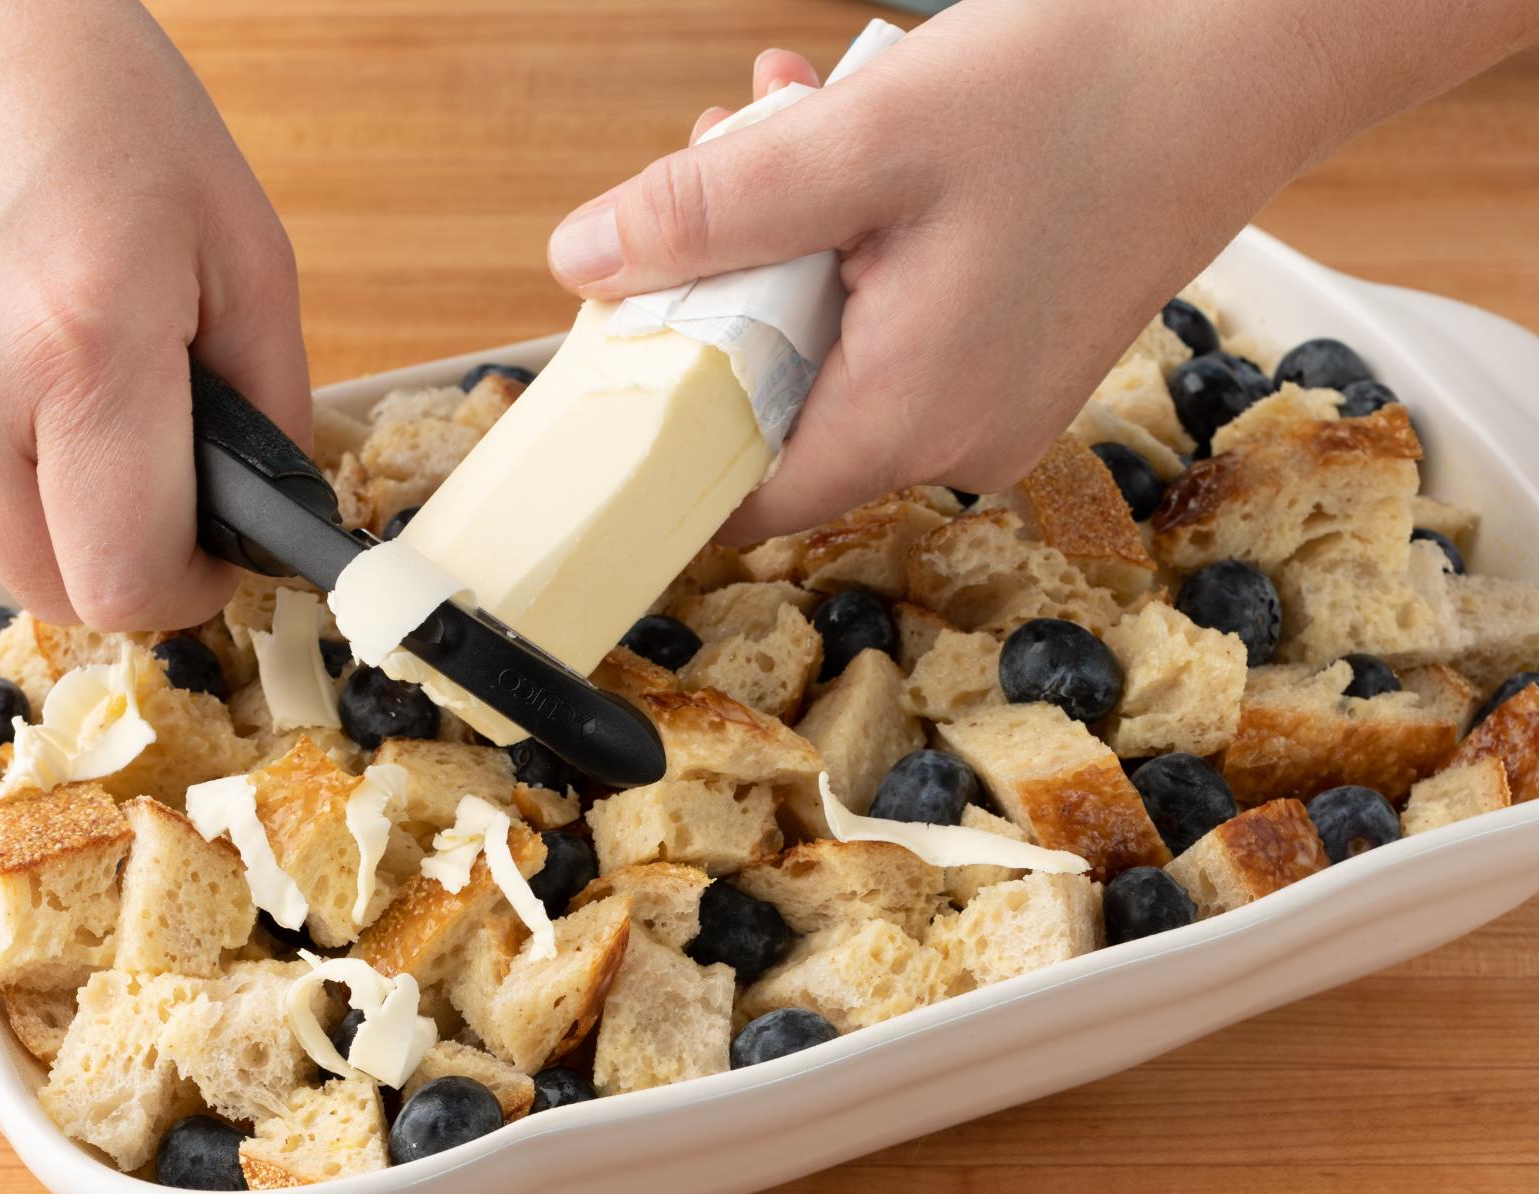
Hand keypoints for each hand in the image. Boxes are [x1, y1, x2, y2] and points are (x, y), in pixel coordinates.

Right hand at [0, 0, 308, 628]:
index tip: (212, 554)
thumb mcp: (245, 247)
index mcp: (80, 352)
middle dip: (123, 557)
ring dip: (50, 507)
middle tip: (157, 480)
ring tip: (69, 383)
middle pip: (56, 591)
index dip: (190, 588)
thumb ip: (271, 411)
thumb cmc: (100, 108)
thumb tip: (262, 527)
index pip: (128, 585)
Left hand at [547, 0, 1538, 542]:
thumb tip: (585, 257)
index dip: (656, 429)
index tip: (613, 349)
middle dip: (722, 283)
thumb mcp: (863, 141)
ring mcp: (990, 406)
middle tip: (718, 159)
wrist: (1245, 58)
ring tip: (790, 122)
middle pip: (771, 404)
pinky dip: (850, 245)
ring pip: (826, 349)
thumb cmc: (1085, 94)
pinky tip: (853, 146)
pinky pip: (889, 325)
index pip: (735, 497)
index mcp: (909, 421)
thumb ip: (711, 212)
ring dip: (784, 244)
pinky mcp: (1011, 359)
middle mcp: (954, 441)